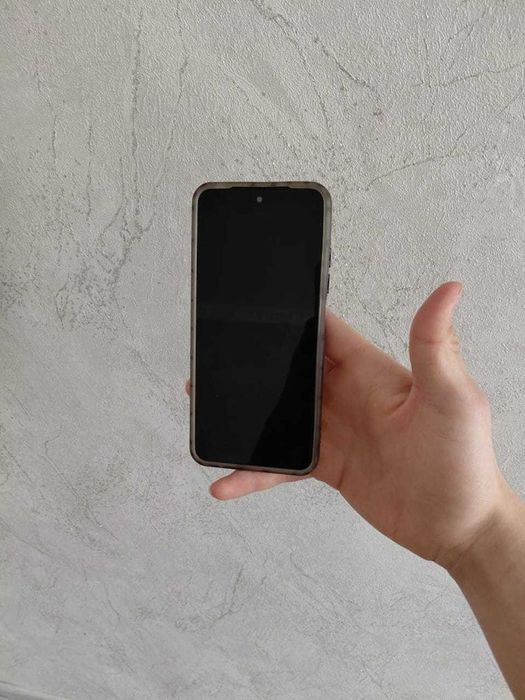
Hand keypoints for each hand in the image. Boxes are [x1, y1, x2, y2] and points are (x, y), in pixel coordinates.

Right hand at [186, 282, 510, 569]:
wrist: (459, 528)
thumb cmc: (466, 462)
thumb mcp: (452, 399)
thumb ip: (436, 347)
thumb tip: (448, 290)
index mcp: (370, 372)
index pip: (324, 333)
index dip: (293, 317)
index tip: (255, 307)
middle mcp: (348, 396)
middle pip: (290, 372)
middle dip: (253, 366)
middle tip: (212, 364)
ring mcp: (335, 432)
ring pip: (278, 416)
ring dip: (245, 416)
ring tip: (205, 415)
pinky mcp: (328, 466)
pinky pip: (282, 463)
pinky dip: (254, 471)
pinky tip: (229, 479)